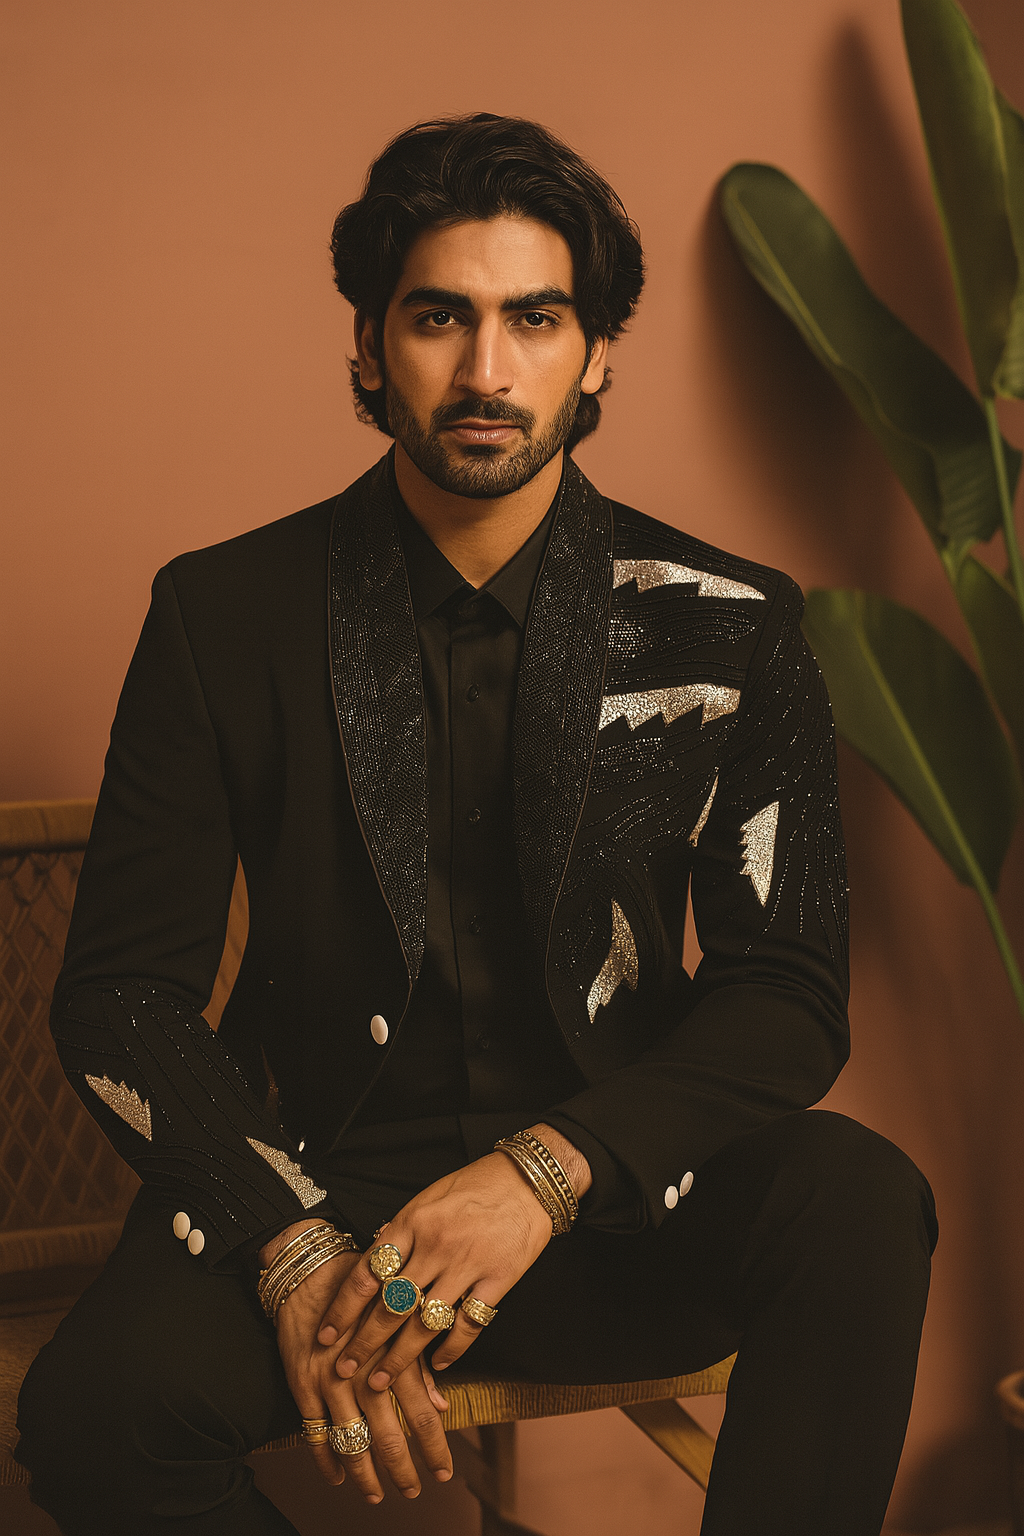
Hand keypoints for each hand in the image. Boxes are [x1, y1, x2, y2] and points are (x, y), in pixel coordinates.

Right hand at [267, 1232, 452, 1500]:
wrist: (309, 1266)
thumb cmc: (364, 1286)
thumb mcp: (399, 1316)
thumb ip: (419, 1362)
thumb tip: (443, 1406)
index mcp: (392, 1353)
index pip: (420, 1413)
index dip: (434, 1447)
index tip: (444, 1472)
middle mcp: (362, 1371)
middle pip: (387, 1435)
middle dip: (402, 1469)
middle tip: (414, 1491)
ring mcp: (329, 1380)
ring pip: (350, 1440)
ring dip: (365, 1473)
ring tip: (377, 1495)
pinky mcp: (302, 1381)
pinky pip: (313, 1430)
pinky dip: (324, 1458)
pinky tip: (337, 1477)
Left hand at [316, 1125, 590, 1392]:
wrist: (528, 1179)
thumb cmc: (475, 1185)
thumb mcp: (428, 1198)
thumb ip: (403, 1231)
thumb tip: (374, 1261)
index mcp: (413, 1221)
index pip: (367, 1273)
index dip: (343, 1309)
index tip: (327, 1335)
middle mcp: (435, 1245)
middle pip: (391, 1306)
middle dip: (363, 1343)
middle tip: (343, 1370)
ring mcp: (467, 1265)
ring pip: (425, 1324)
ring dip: (399, 1359)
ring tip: (380, 1381)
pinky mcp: (497, 1280)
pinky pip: (468, 1325)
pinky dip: (450, 1350)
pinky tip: (437, 1366)